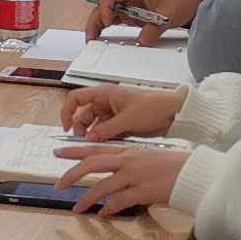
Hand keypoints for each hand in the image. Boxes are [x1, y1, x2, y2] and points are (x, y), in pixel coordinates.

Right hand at [60, 83, 187, 141]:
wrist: (174, 114)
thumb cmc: (155, 105)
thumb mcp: (128, 118)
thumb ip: (107, 130)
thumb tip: (90, 138)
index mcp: (105, 93)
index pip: (76, 98)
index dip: (67, 111)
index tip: (66, 127)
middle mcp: (106, 103)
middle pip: (83, 116)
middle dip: (81, 129)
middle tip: (84, 141)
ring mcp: (112, 115)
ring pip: (94, 127)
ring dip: (94, 137)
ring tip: (97, 145)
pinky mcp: (120, 126)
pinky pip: (105, 134)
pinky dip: (104, 140)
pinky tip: (107, 146)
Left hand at [66, 143, 187, 218]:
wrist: (197, 173)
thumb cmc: (176, 167)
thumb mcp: (150, 159)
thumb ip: (132, 165)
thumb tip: (119, 176)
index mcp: (129, 151)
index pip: (96, 148)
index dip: (75, 150)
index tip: (58, 151)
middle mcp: (130, 160)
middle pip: (93, 164)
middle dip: (72, 174)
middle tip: (58, 184)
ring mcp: (136, 175)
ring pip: (103, 186)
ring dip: (87, 198)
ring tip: (77, 208)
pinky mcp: (145, 190)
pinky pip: (121, 201)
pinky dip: (110, 208)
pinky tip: (103, 213)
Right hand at [98, 0, 202, 37]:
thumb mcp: (169, 14)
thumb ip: (154, 29)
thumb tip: (141, 43)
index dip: (105, 8)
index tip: (110, 23)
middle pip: (104, 5)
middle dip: (95, 20)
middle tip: (91, 38)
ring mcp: (131, 5)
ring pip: (108, 13)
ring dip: (99, 25)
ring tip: (93, 39)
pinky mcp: (135, 14)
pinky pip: (117, 19)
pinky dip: (108, 28)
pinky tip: (103, 37)